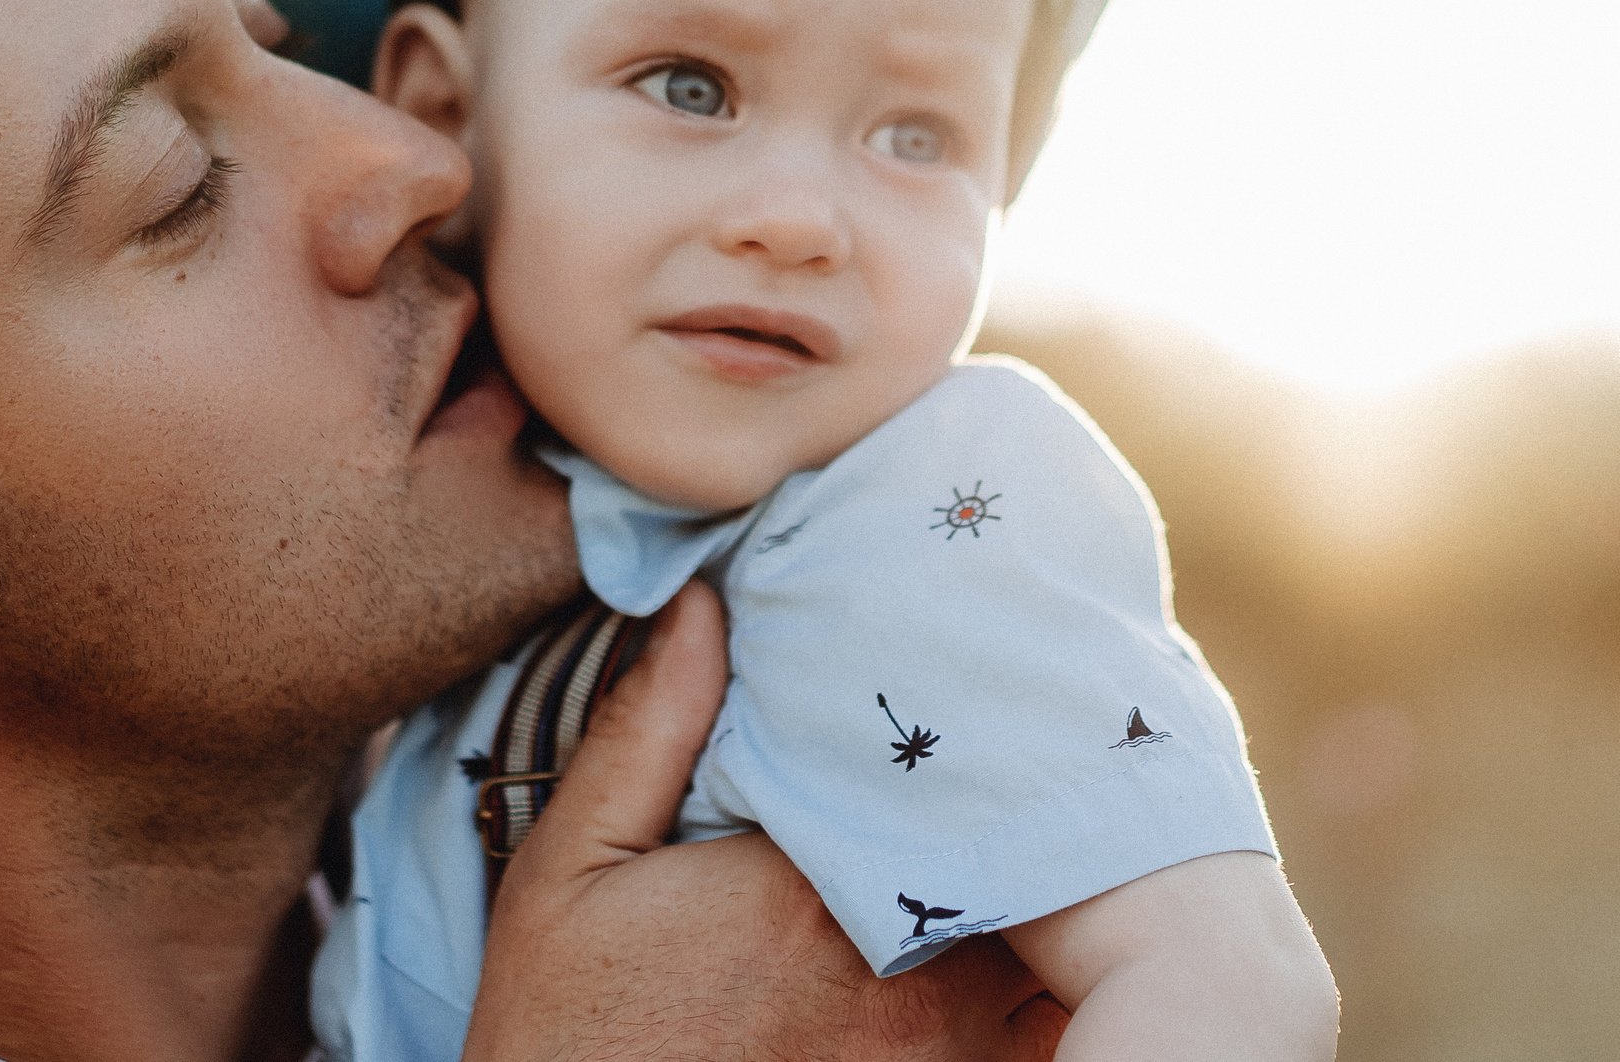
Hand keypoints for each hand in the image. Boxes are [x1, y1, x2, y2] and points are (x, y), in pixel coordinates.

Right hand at [463, 581, 1067, 1060]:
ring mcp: (947, 1050)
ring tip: (1052, 806)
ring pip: (1055, 933)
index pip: (932, 759)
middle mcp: (906, 969)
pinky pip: (1047, 1020)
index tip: (962, 658)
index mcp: (813, 882)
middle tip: (1038, 717)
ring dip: (1055, 871)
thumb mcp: (567, 873)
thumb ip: (645, 733)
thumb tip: (704, 602)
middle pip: (1017, 840)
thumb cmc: (564, 1036)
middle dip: (1025, 782)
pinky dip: (1053, 967)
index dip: (961, 709)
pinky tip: (1032, 919)